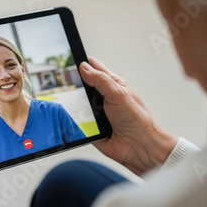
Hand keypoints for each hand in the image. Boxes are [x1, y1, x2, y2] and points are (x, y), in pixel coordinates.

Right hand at [80, 57, 177, 174]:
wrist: (138, 146)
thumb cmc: (137, 120)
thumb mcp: (118, 94)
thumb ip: (101, 80)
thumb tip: (84, 68)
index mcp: (113, 85)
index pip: (95, 69)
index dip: (83, 64)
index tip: (70, 60)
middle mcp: (104, 98)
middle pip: (83, 87)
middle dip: (75, 86)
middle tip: (67, 83)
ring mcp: (97, 113)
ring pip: (78, 104)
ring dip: (76, 104)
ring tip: (75, 103)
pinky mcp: (91, 127)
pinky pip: (77, 121)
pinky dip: (75, 120)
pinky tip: (74, 118)